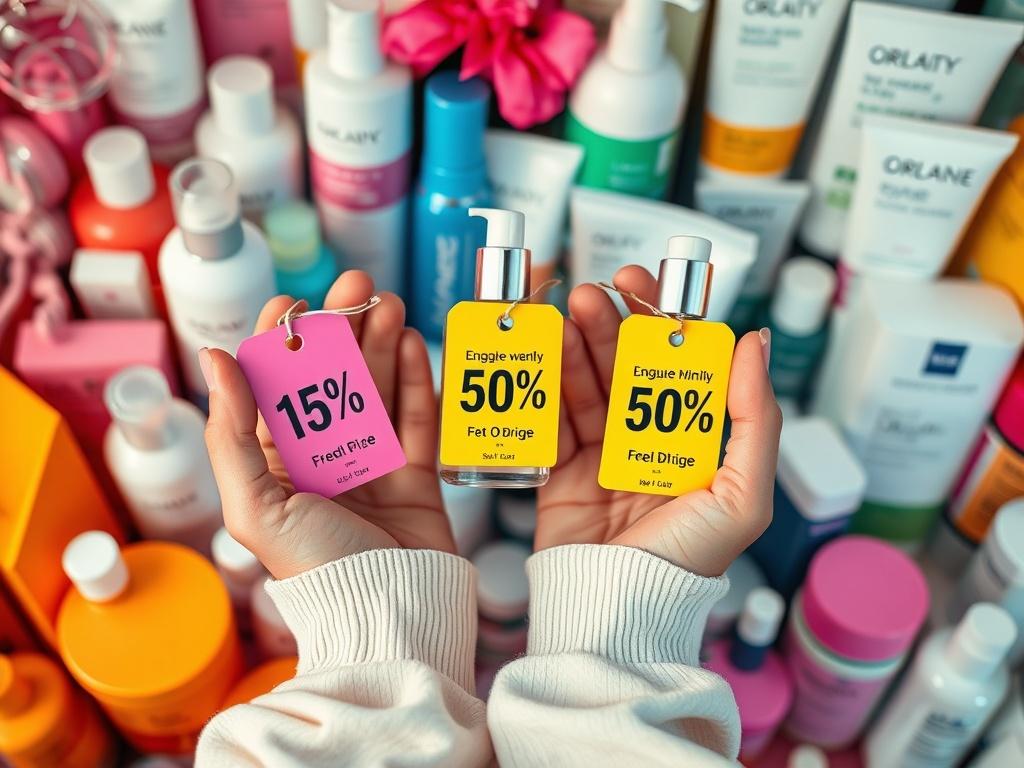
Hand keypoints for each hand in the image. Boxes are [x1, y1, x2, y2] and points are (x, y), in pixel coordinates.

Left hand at [201, 271, 453, 579]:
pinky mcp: (416, 474)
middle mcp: (324, 457)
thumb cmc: (314, 568)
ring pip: (378, 388)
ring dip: (382, 342)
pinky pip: (418, 418)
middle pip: (333, 377)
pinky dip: (417, 379)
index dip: (283, 340)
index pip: (276, 386)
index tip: (296, 302)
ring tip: (389, 304)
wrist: (387, 613)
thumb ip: (232, 433)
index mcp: (278, 462)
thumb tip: (215, 358)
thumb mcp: (255, 506)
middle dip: (343, 327)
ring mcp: (373, 463)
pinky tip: (414, 343)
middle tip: (358, 286)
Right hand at [537, 266, 781, 577]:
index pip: (678, 366)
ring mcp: (603, 456)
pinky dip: (547, 387)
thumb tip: (754, 340)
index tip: (640, 288)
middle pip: (627, 368)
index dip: (661, 323)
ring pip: (588, 386)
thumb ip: (754, 417)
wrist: (618, 609)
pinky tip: (541, 356)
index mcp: (694, 442)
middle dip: (610, 325)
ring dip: (575, 346)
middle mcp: (649, 443)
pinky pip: (554, 420)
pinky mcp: (563, 472)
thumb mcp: (742, 495)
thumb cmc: (686, 562)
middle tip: (590, 294)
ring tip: (562, 315)